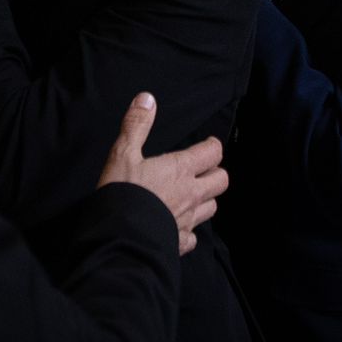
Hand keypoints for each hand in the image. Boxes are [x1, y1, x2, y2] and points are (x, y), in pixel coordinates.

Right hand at [98, 94, 227, 255]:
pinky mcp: (180, 242)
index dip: (212, 146)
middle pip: (221, 181)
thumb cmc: (123, 192)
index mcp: (181, 168)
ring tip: (194, 195)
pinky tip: (179, 226)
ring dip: (206, 200)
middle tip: (204, 169)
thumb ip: (137, 125)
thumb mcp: (123, 153)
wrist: (120, 237)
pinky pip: (194, 237)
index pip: (213, 152)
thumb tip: (147, 99)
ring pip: (211, 208)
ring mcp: (188, 219)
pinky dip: (190, 231)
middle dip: (215, 173)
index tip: (208, 144)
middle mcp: (191, 194)